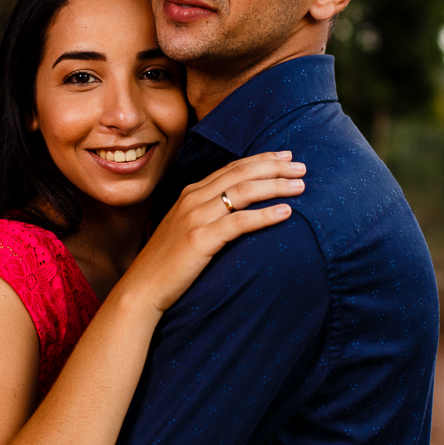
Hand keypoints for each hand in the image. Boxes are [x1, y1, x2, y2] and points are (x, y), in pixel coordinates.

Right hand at [119, 151, 304, 312]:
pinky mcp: (199, 239)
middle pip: (241, 174)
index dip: (261, 159)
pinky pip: (238, 222)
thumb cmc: (168, 263)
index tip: (286, 156)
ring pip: (242, 192)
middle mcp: (193, 199)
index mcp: (191, 193)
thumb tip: (236, 211)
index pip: (232, 168)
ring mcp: (195, 217)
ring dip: (274, 186)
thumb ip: (207, 214)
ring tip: (300, 186)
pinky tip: (285, 212)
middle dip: (274, 167)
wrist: (142, 288)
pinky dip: (264, 215)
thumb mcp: (186, 228)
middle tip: (301, 167)